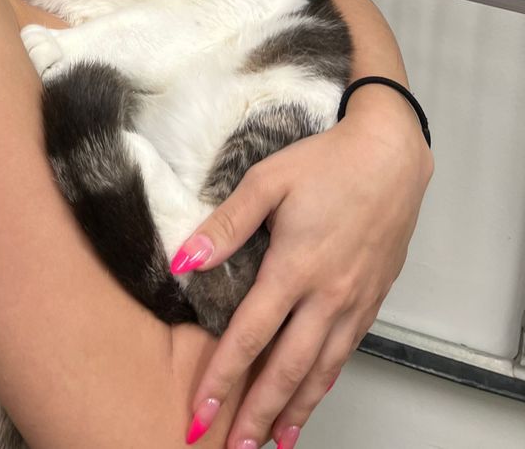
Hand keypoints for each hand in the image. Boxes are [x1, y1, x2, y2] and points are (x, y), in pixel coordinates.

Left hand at [177, 95, 432, 447]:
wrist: (391, 156)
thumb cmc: (327, 162)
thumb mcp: (268, 180)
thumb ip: (227, 224)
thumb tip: (184, 260)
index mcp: (295, 268)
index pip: (250, 336)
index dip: (222, 377)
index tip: (199, 410)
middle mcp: (326, 296)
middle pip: (286, 369)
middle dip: (256, 414)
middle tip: (231, 448)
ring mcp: (353, 302)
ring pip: (320, 371)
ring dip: (293, 410)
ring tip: (270, 443)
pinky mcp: (371, 300)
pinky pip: (344, 354)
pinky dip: (324, 384)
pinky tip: (311, 398)